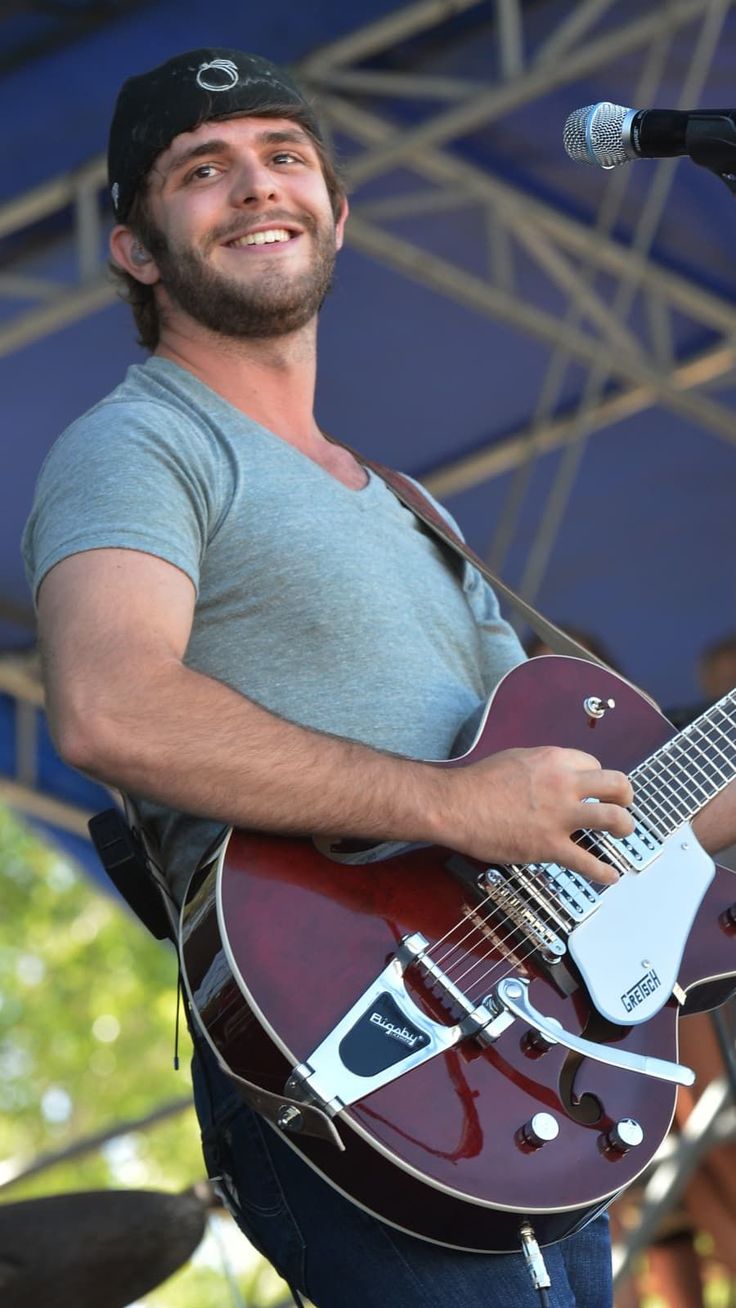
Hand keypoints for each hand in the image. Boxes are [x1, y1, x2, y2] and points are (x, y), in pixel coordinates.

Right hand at [442, 746, 634, 883]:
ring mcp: (560, 816)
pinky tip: (609, 876)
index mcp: (554, 760)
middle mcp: (564, 784)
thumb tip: (556, 775)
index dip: (596, 779)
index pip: (594, 765)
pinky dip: (604, 872)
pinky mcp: (550, 846)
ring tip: (622, 834)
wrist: (455, 805)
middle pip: (617, 785)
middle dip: (626, 796)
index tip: (593, 789)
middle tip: (624, 805)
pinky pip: (588, 862)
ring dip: (624, 828)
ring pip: (614, 819)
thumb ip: (543, 767)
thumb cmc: (477, 783)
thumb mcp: (516, 758)